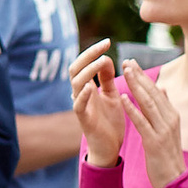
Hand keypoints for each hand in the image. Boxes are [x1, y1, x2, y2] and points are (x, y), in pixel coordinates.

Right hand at [69, 40, 124, 166]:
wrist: (110, 146)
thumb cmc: (110, 120)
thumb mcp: (112, 94)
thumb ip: (107, 78)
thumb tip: (106, 58)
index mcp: (88, 86)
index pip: (84, 63)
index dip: (93, 51)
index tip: (108, 41)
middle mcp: (80, 94)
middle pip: (76, 68)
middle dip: (89, 55)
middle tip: (104, 46)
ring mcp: (80, 106)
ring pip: (75, 83)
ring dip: (88, 71)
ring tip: (102, 61)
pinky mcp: (83, 119)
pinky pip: (78, 105)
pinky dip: (82, 95)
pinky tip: (90, 86)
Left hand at [119, 61, 185, 187]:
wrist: (174, 179)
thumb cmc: (168, 155)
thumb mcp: (169, 129)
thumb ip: (165, 109)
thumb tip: (163, 89)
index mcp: (172, 116)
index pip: (156, 91)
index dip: (144, 76)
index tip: (132, 63)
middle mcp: (170, 120)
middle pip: (153, 93)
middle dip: (139, 76)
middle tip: (127, 60)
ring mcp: (163, 130)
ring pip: (148, 103)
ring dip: (136, 86)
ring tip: (125, 72)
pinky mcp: (154, 141)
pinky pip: (142, 121)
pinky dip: (132, 108)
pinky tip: (122, 97)